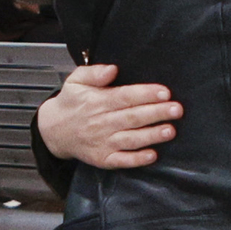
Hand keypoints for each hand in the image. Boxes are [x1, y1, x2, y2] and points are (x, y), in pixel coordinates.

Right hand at [36, 64, 181, 169]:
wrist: (54, 131)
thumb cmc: (71, 103)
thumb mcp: (75, 80)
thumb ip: (94, 72)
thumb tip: (112, 69)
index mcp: (98, 102)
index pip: (125, 96)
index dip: (145, 94)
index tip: (164, 92)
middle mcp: (101, 123)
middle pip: (132, 117)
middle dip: (156, 113)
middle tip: (177, 110)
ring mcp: (103, 142)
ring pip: (131, 139)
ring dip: (151, 136)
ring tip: (170, 131)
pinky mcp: (103, 158)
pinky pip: (122, 160)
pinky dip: (137, 160)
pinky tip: (152, 155)